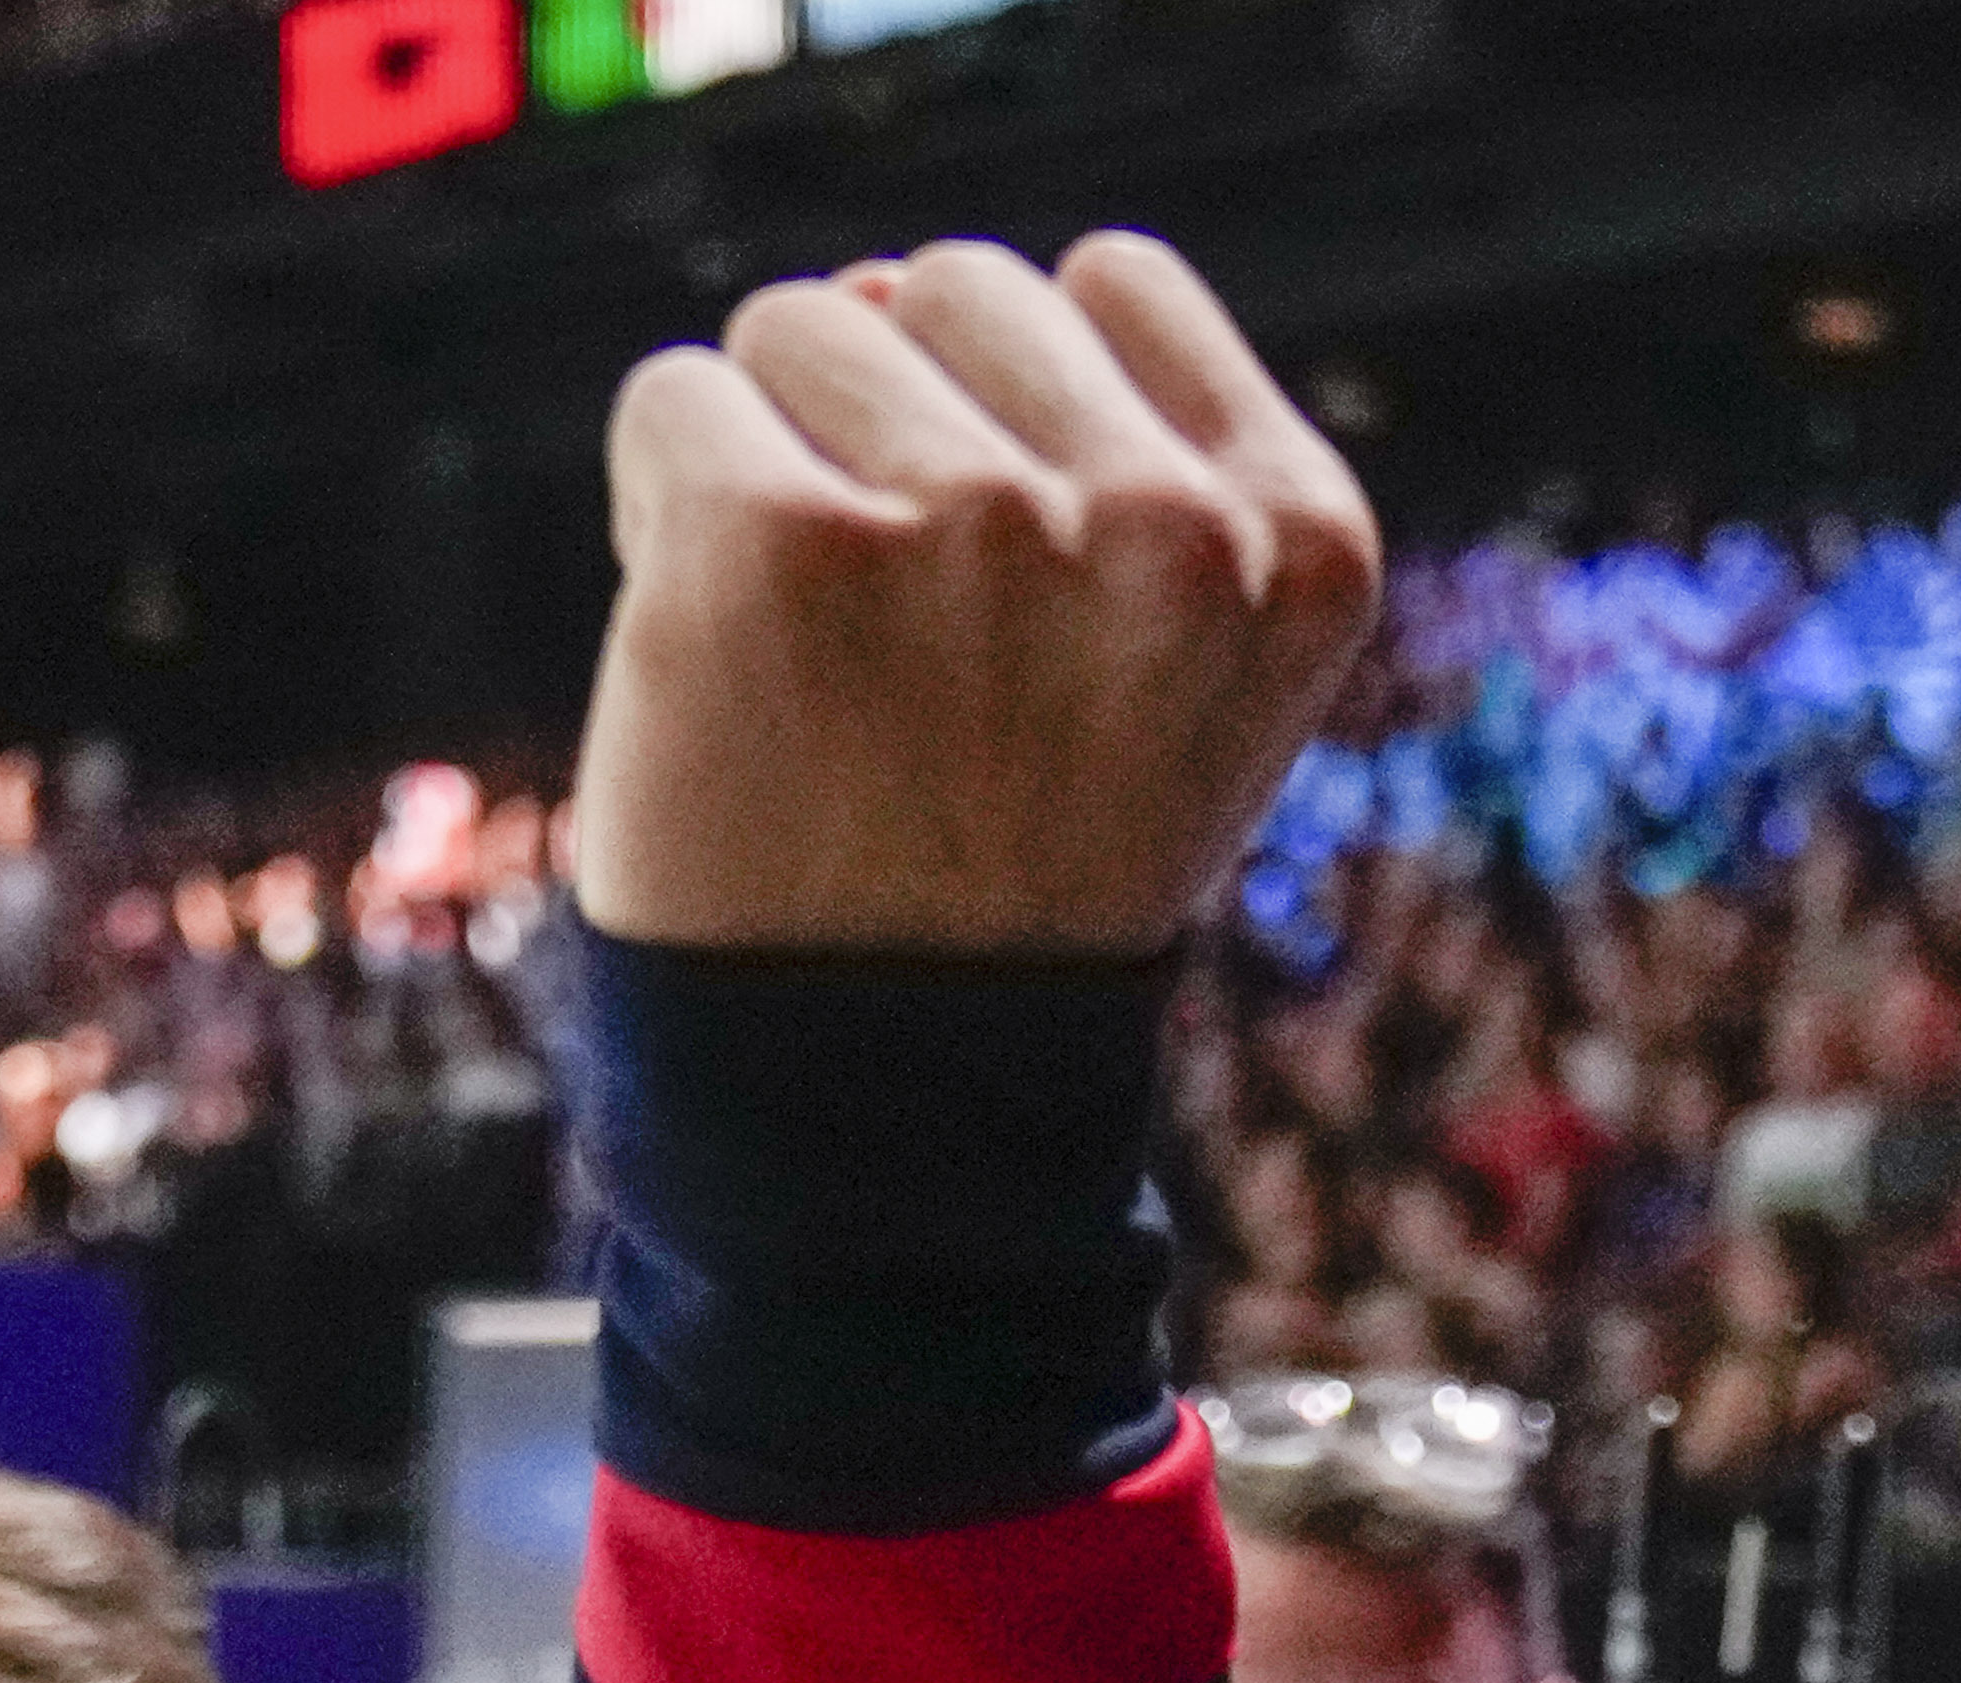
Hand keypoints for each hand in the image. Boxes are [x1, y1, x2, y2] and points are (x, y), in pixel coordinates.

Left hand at [570, 235, 1378, 959]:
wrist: (875, 1121)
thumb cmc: (998, 885)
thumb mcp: (1161, 676)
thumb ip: (1115, 467)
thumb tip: (893, 283)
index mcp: (1300, 543)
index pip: (1110, 284)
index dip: (1018, 415)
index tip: (1011, 601)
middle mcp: (1167, 525)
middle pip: (952, 288)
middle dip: (895, 428)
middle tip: (901, 657)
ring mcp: (979, 525)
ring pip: (810, 324)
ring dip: (778, 463)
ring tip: (818, 662)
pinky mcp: (782, 539)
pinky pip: (676, 398)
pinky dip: (661, 512)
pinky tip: (721, 656)